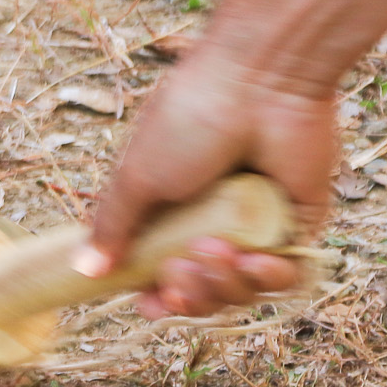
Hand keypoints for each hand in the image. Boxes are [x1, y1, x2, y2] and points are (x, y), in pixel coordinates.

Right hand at [84, 48, 336, 318]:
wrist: (260, 82)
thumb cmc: (192, 119)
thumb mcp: (138, 176)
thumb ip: (112, 225)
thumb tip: (85, 269)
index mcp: (173, 207)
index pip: (164, 270)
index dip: (160, 296)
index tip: (150, 304)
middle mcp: (216, 219)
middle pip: (205, 290)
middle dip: (192, 295)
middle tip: (180, 273)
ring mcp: (260, 223)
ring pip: (245, 290)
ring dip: (226, 286)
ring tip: (217, 254)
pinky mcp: (302, 222)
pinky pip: (289, 275)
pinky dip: (271, 278)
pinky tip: (257, 260)